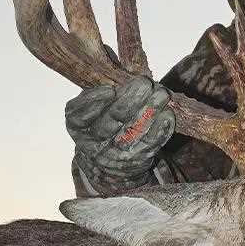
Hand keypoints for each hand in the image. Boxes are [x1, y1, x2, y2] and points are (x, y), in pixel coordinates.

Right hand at [66, 77, 175, 193]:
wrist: (106, 162)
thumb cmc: (98, 123)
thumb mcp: (86, 109)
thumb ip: (93, 96)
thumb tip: (113, 84)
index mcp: (77, 126)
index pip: (81, 115)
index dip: (95, 102)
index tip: (110, 90)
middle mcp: (94, 143)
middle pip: (112, 119)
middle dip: (130, 100)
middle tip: (145, 83)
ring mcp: (117, 153)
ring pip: (134, 131)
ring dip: (150, 111)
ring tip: (162, 94)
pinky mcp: (138, 159)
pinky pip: (151, 144)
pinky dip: (160, 129)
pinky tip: (167, 114)